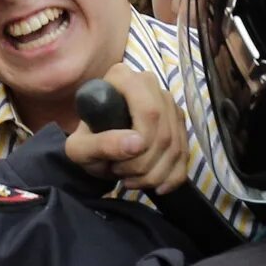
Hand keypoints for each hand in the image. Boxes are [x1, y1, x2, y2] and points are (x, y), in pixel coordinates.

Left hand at [62, 64, 190, 193]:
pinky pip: (185, 154)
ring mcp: (167, 102)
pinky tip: (156, 187)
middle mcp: (150, 83)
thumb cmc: (86, 141)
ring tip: (131, 180)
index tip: (120, 164)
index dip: (143, 141)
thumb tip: (137, 144)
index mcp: (123, 78)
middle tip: (121, 175)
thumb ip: (102, 144)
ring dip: (155, 174)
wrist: (98, 145)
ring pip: (176, 146)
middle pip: (164, 131)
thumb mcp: (80, 148)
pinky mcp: (177, 122)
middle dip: (145, 164)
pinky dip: (172, 177)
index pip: (149, 111)